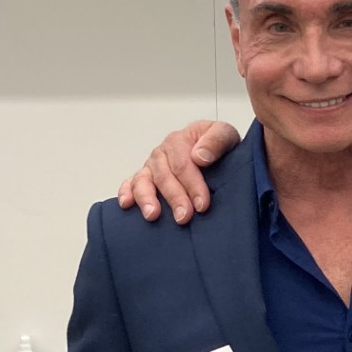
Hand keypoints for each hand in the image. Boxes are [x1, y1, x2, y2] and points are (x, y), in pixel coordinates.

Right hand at [116, 121, 240, 222]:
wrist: (214, 151)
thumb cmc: (217, 146)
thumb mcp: (226, 135)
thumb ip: (216, 140)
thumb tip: (199, 156)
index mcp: (180, 140)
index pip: (183, 164)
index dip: (192, 184)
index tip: (202, 204)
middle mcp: (162, 153)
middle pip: (164, 176)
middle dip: (174, 197)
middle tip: (184, 216)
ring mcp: (151, 166)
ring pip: (143, 181)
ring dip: (147, 198)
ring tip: (153, 215)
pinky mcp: (144, 178)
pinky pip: (130, 184)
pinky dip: (126, 193)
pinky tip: (127, 204)